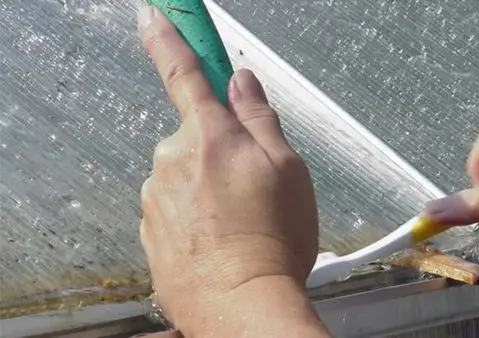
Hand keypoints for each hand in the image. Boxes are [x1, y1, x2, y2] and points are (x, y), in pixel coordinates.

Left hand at [137, 5, 320, 334]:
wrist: (240, 305)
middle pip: (195, 135)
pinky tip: (221, 237)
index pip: (183, 71)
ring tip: (241, 220)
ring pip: (186, 175)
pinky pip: (176, 208)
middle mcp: (172, 160)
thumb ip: (261, 119)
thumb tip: (242, 84)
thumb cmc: (272, 239)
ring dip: (210, 187)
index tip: (155, 15)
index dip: (169, 37)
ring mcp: (157, 197)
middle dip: (221, 149)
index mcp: (209, 136)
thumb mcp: (288, 169)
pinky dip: (197, 216)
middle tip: (253, 185)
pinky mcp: (151, 230)